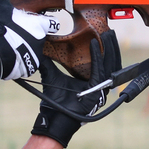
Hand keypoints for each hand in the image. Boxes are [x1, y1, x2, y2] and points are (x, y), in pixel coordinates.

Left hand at [31, 30, 121, 147]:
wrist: (54, 116)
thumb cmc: (55, 101)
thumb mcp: (52, 76)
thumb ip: (48, 63)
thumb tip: (38, 50)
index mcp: (91, 81)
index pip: (101, 61)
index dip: (102, 48)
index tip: (102, 34)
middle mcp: (99, 84)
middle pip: (109, 61)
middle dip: (110, 46)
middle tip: (110, 31)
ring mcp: (100, 88)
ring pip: (109, 64)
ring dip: (109, 49)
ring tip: (108, 35)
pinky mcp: (98, 89)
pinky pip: (100, 70)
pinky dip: (98, 57)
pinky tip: (94, 44)